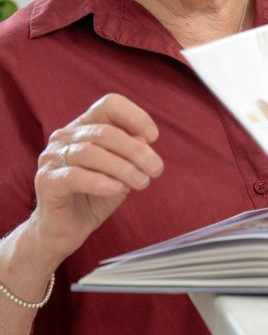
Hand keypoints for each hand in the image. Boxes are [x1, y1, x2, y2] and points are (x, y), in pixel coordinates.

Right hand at [29, 94, 162, 265]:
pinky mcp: (45, 181)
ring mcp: (51, 158)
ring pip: (90, 153)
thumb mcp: (123, 169)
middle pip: (105, 132)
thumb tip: (145, 138)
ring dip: (123, 167)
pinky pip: (74, 176)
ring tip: (142, 182)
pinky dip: (100, 181)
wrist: (67, 230)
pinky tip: (118, 189)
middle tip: (156, 169)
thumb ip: (132, 151)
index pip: (109, 105)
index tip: (153, 137)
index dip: (135, 116)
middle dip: (136, 150)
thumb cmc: (97, 194)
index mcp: (84, 126)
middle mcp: (65, 137)